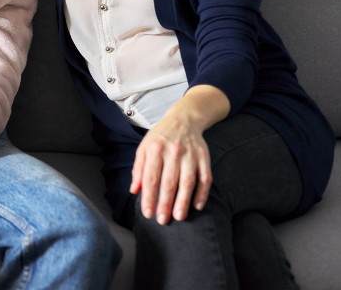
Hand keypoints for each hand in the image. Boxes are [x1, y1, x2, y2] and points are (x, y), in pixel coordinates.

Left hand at [131, 96, 222, 223]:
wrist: (184, 119)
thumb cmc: (160, 138)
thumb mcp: (144, 148)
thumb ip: (138, 169)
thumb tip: (134, 191)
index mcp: (155, 149)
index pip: (151, 178)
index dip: (149, 197)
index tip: (148, 214)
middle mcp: (173, 151)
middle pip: (169, 182)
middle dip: (165, 203)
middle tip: (163, 220)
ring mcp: (190, 154)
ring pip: (187, 181)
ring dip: (183, 201)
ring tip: (179, 217)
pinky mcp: (204, 157)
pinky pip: (205, 177)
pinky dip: (202, 192)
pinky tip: (197, 206)